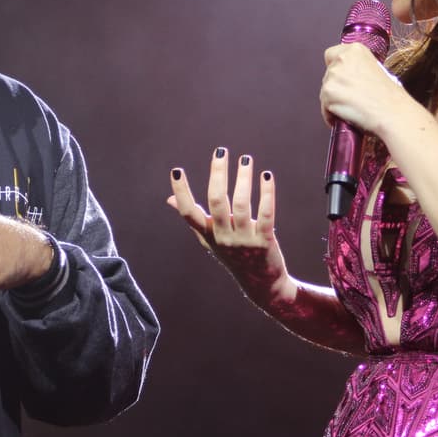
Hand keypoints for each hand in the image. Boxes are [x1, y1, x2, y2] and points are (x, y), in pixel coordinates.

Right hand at [167, 148, 293, 302]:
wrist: (261, 285)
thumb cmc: (233, 256)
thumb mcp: (209, 239)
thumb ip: (193, 218)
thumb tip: (170, 199)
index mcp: (207, 234)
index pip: (189, 212)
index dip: (181, 192)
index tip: (176, 170)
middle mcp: (223, 237)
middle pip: (216, 202)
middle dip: (218, 174)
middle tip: (221, 151)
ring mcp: (244, 240)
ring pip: (241, 205)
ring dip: (243, 179)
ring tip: (246, 159)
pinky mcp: (265, 241)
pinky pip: (265, 214)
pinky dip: (267, 193)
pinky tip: (266, 175)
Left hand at [319, 42, 407, 132]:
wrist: (392, 112)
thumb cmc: (389, 96)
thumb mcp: (376, 68)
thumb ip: (357, 67)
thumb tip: (348, 75)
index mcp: (355, 50)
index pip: (331, 55)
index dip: (336, 68)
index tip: (343, 78)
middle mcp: (342, 59)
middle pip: (328, 75)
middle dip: (336, 87)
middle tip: (352, 97)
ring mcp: (333, 76)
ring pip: (325, 92)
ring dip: (334, 102)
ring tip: (353, 108)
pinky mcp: (328, 93)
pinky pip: (324, 108)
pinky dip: (332, 115)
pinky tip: (347, 116)